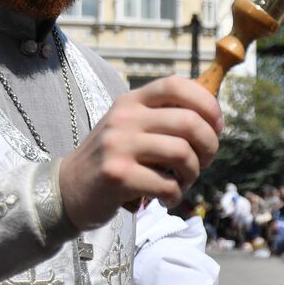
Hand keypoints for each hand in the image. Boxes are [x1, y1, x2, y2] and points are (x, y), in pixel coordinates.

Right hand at [60, 76, 223, 229]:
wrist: (67, 189)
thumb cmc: (111, 159)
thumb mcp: (131, 128)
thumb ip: (164, 119)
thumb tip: (213, 119)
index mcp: (132, 102)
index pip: (177, 85)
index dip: (207, 104)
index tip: (216, 126)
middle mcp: (125, 118)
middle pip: (189, 122)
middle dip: (209, 146)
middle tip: (203, 162)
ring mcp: (119, 145)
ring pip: (182, 153)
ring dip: (192, 174)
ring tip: (182, 183)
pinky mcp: (118, 175)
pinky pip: (166, 184)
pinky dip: (175, 195)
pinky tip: (166, 198)